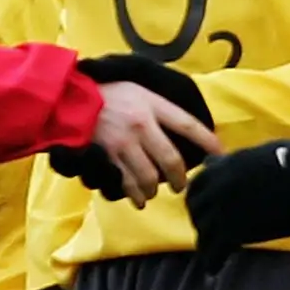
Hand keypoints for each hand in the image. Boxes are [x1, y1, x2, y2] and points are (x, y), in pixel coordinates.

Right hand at [52, 57, 213, 201]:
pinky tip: (140, 200)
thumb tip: (182, 127)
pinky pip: (128, 184)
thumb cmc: (106, 94)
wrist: (69, 100)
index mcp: (151, 105)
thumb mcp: (136, 89)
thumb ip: (158, 106)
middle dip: (180, 178)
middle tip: (182, 185)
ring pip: (150, 177)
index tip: (221, 154)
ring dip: (156, 189)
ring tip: (155, 191)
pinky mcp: (108, 157)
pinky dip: (136, 196)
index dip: (207, 141)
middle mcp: (140, 124)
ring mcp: (123, 143)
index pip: (187, 124)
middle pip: (171, 159)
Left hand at [187, 140, 289, 252]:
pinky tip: (213, 270)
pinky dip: (212, 263)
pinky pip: (214, 252)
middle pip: (195, 208)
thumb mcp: (260, 153)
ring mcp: (223, 210)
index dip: (201, 196)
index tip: (206, 205)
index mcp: (224, 166)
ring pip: (202, 231)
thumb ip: (239, 163)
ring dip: (206, 242)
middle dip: (200, 219)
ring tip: (211, 251)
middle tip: (209, 230)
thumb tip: (231, 166)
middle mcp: (217, 187)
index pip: (198, 184)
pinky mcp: (235, 232)